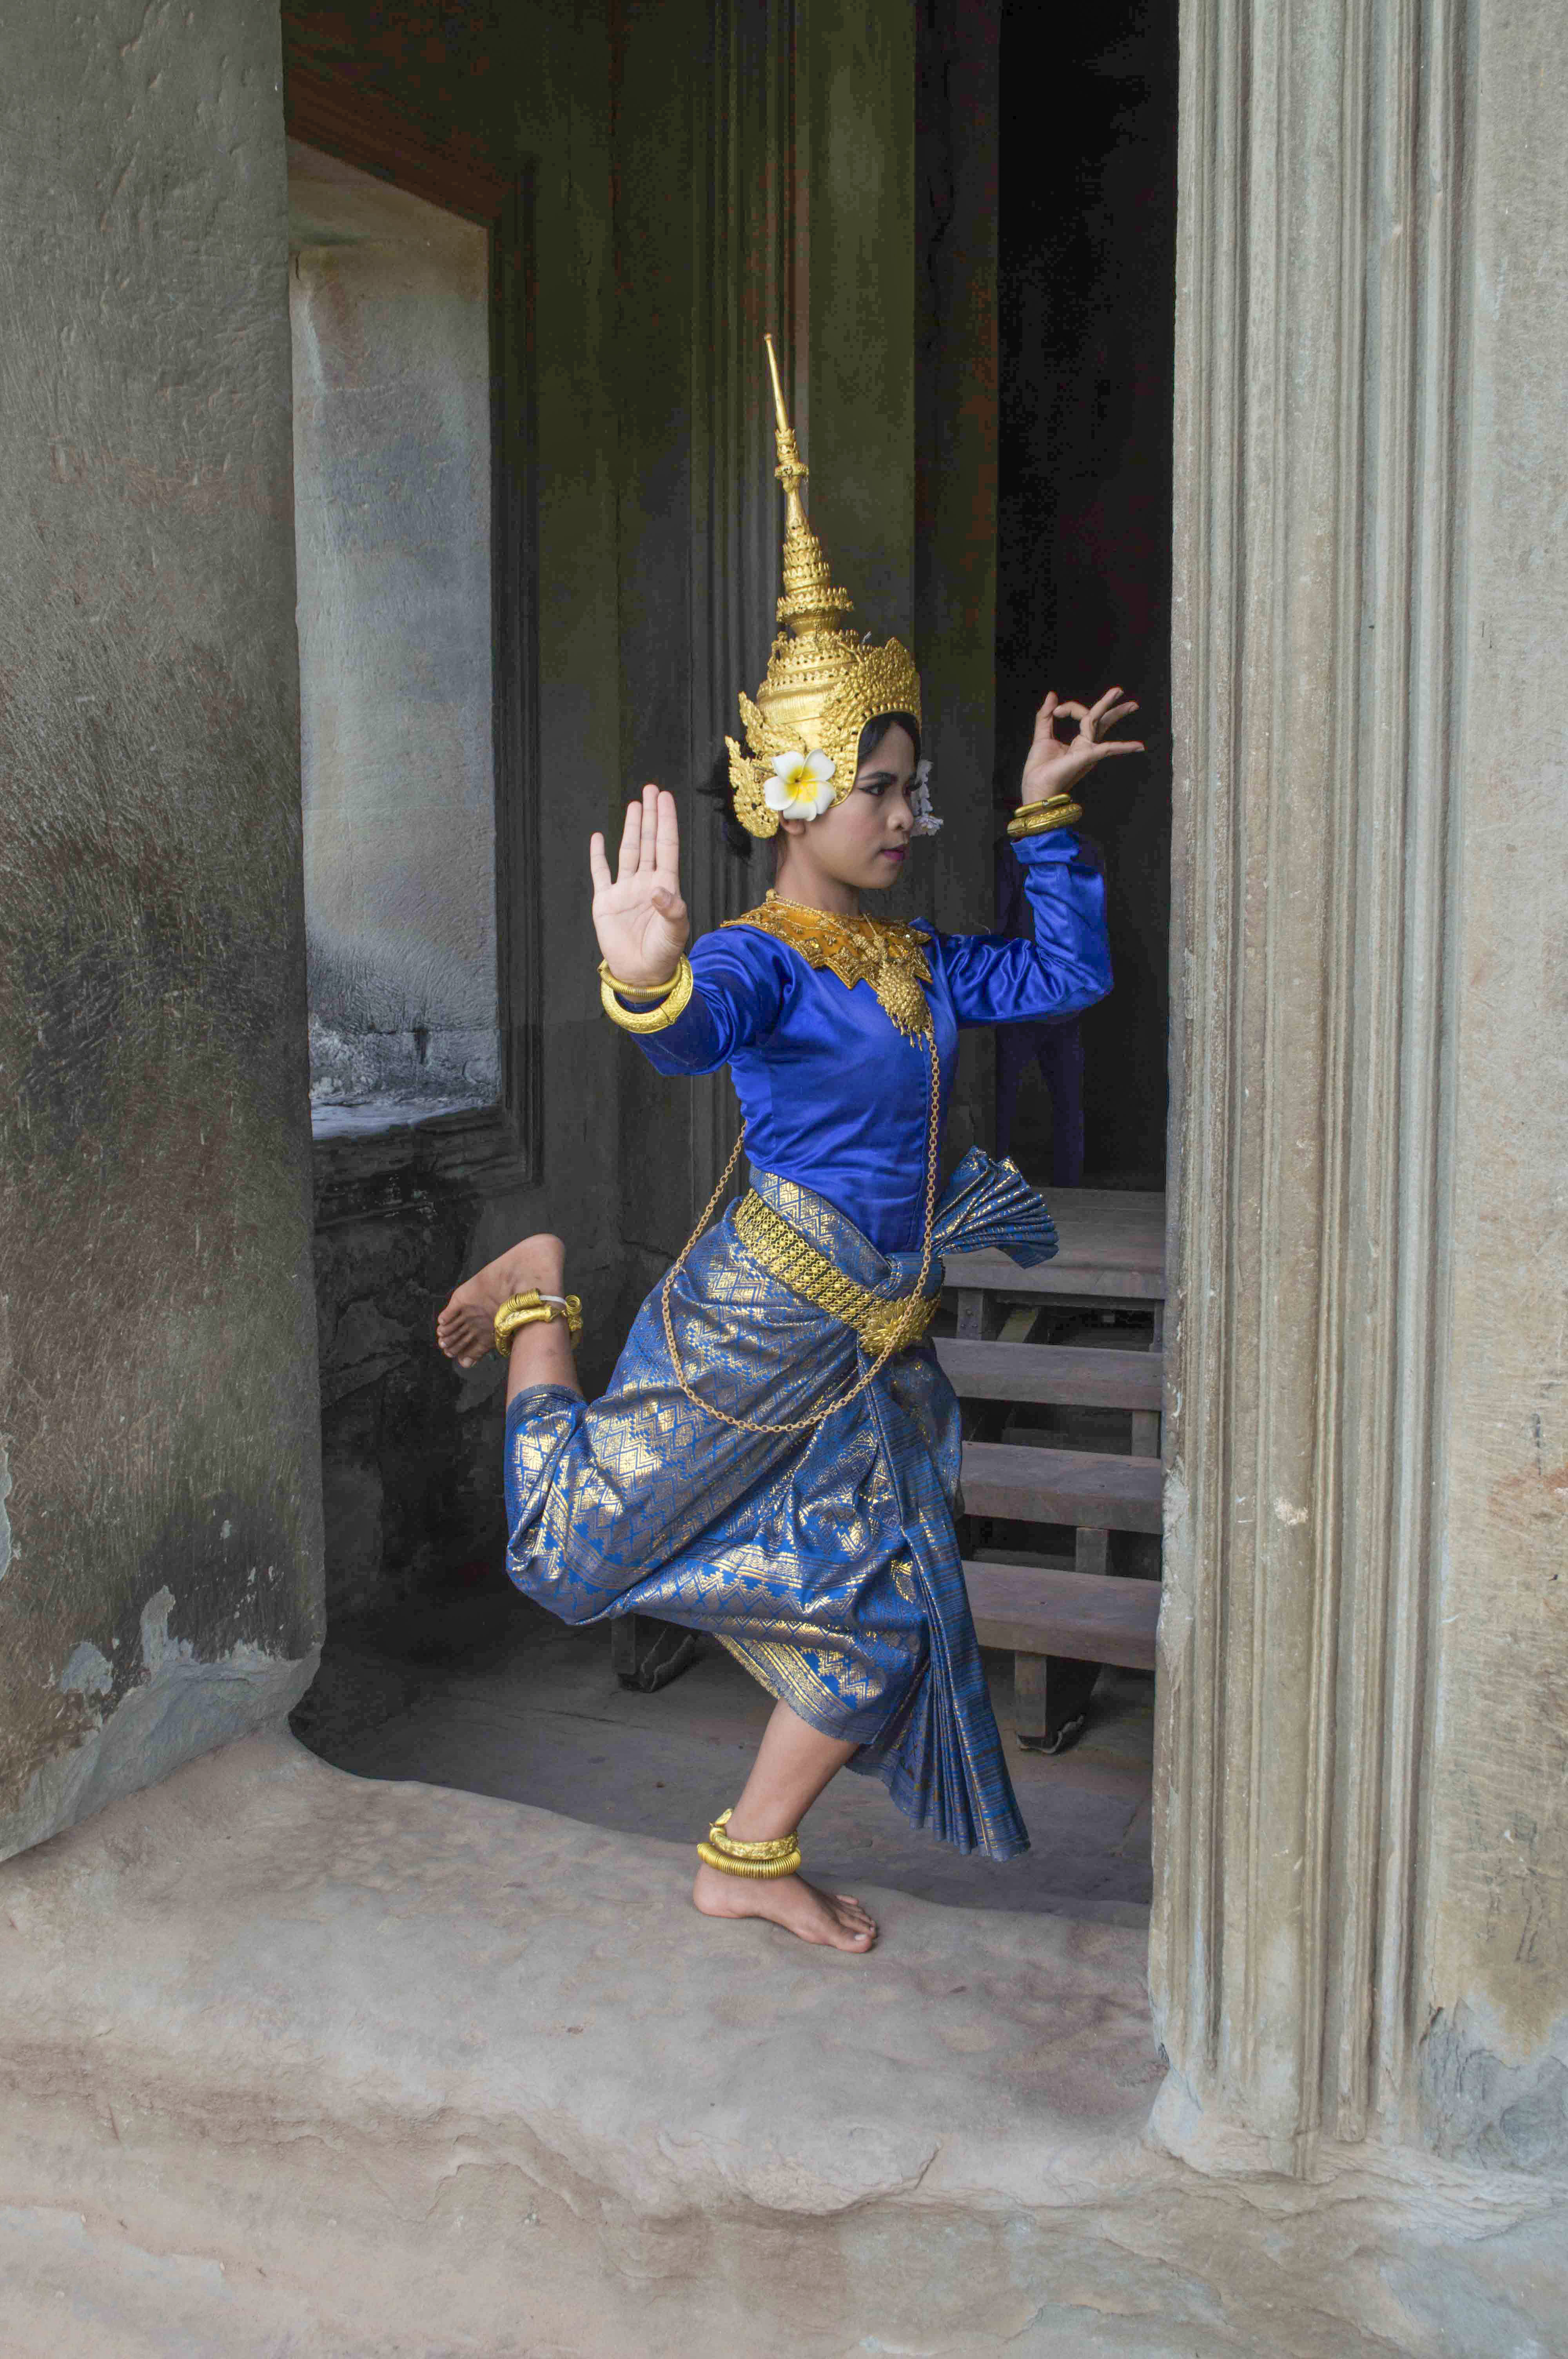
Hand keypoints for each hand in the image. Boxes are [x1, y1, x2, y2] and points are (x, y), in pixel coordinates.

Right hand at [589, 784, 689, 986]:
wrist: (641, 975)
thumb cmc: (663, 954)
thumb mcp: (675, 932)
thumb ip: (671, 909)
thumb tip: (658, 888)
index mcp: (665, 885)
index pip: (665, 846)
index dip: (665, 821)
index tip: (665, 798)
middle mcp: (645, 882)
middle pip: (647, 841)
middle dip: (649, 815)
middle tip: (651, 789)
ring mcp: (625, 890)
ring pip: (628, 851)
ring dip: (631, 828)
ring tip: (634, 805)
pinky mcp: (605, 902)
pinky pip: (601, 873)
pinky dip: (597, 856)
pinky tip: (597, 838)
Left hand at [1019, 687, 1143, 806]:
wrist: (1036, 786)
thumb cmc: (1040, 767)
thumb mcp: (1041, 735)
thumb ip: (1046, 715)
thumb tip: (1052, 695)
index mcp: (1078, 741)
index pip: (1082, 714)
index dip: (1069, 708)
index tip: (1056, 712)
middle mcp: (1087, 744)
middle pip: (1101, 719)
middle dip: (1110, 704)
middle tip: (1119, 690)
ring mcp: (1088, 749)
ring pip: (1102, 723)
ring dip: (1115, 711)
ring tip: (1129, 701)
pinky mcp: (1087, 756)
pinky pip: (1109, 748)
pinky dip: (1124, 747)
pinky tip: (1139, 747)